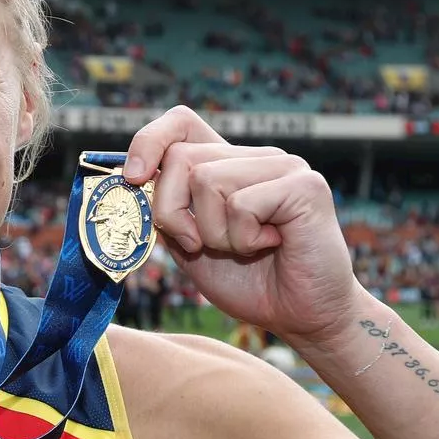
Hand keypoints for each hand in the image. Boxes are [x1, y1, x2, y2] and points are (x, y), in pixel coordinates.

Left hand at [125, 106, 360, 341]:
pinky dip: (243, 239)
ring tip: (244, 247)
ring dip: (213, 232)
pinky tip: (270, 246)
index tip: (134, 179)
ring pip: (206, 180)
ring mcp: (282, 165)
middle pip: (181, 157)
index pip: (180, 122)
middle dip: (172, 211)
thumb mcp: (190, 245)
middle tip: (200, 244)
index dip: (149, 141)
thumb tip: (133, 183)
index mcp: (226, 164)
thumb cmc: (249, 281)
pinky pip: (241, 204)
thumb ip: (166, 212)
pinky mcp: (305, 185)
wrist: (301, 316)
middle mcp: (254, 156)